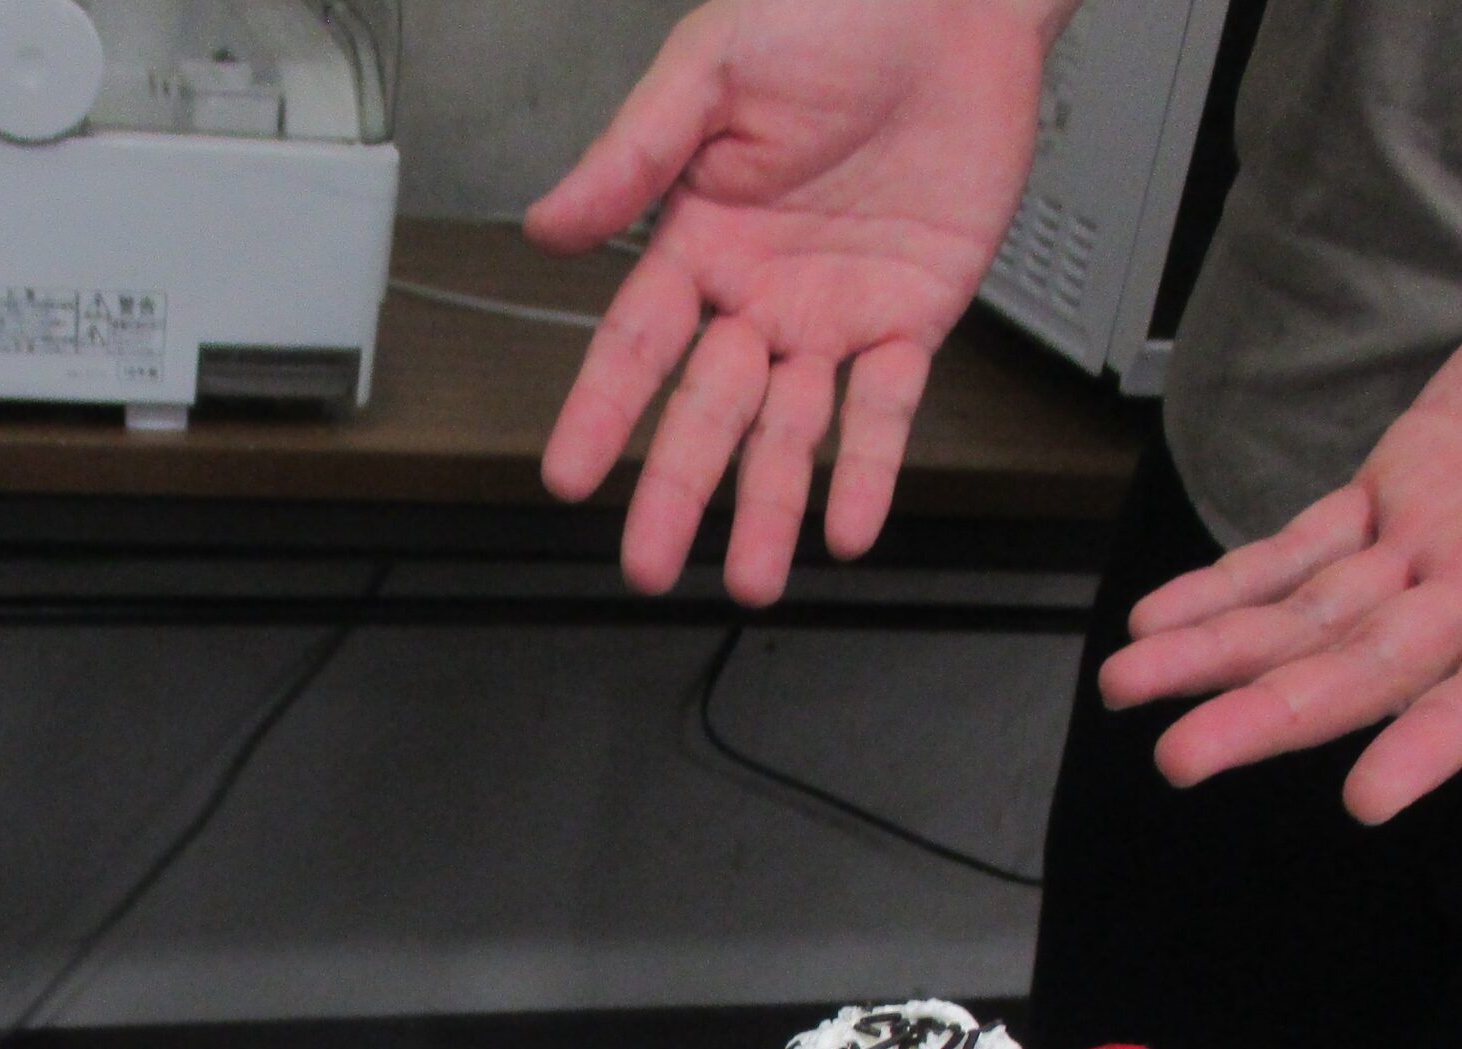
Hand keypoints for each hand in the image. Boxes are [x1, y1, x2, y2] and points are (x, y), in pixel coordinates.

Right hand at [528, 0, 1060, 604]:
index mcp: (697, 237)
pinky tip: (849, 526)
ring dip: (770, 508)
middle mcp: (758, 291)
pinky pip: (887, 407)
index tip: (566, 476)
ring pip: (793, 431)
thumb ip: (632, 154)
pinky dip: (871, 469)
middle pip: (706, 413)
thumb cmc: (832, 11)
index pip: (635, 346)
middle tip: (647, 566)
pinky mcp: (913, 314)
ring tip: (752, 578)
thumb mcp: (710, 68)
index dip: (601, 413)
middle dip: (676, 492)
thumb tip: (548, 229)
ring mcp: (834, 312)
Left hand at [1100, 175, 1461, 821]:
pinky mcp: (1411, 475)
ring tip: (1132, 687)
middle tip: (1185, 757)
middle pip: (1375, 666)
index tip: (1365, 797)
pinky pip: (1305, 543)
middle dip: (1276, 711)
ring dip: (1225, 652)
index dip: (1436, 742)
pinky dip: (1234, 580)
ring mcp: (1450, 534)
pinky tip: (1167, 618)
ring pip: (1317, 613)